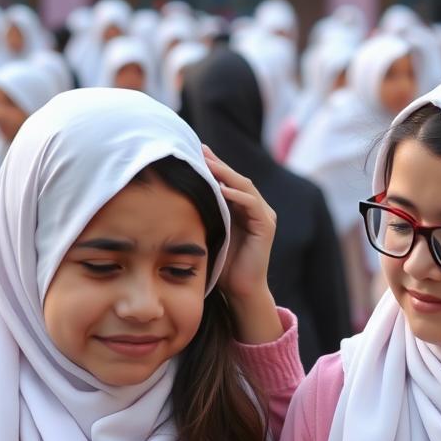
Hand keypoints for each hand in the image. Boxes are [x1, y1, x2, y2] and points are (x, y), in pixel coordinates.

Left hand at [201, 145, 280, 342]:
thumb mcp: (208, 233)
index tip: (191, 152)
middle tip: (198, 149)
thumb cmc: (221, 266)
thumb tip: (174, 198)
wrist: (240, 290)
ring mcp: (264, 215)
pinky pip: (252, 204)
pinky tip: (221, 189)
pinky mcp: (267, 226)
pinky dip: (237, 195)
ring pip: (244, 186)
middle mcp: (255, 208)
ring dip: (226, 174)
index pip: (226, 180)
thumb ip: (202, 214)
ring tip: (208, 164)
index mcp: (241, 208)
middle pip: (235, 178)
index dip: (211, 166)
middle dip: (217, 164)